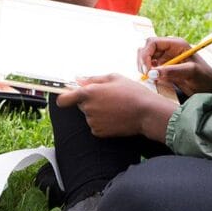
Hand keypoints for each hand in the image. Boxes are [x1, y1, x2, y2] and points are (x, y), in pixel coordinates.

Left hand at [57, 74, 177, 140]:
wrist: (147, 113)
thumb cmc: (132, 92)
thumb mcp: (114, 78)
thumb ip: (93, 78)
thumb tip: (79, 79)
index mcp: (89, 93)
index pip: (64, 98)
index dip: (64, 97)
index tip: (68, 96)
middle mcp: (88, 109)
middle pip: (81, 104)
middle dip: (90, 101)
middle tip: (108, 98)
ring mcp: (93, 122)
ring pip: (89, 115)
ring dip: (98, 111)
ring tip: (115, 107)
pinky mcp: (99, 133)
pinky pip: (96, 125)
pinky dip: (103, 122)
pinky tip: (116, 116)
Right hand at [138, 36, 211, 96]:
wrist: (211, 86)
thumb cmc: (204, 77)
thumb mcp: (190, 73)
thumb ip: (172, 71)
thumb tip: (152, 73)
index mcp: (175, 44)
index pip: (152, 42)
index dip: (146, 55)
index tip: (147, 70)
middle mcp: (169, 49)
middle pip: (146, 48)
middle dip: (142, 60)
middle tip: (146, 75)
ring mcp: (165, 57)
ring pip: (146, 57)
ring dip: (143, 66)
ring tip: (149, 78)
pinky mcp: (164, 67)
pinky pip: (150, 66)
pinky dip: (147, 72)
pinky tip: (152, 79)